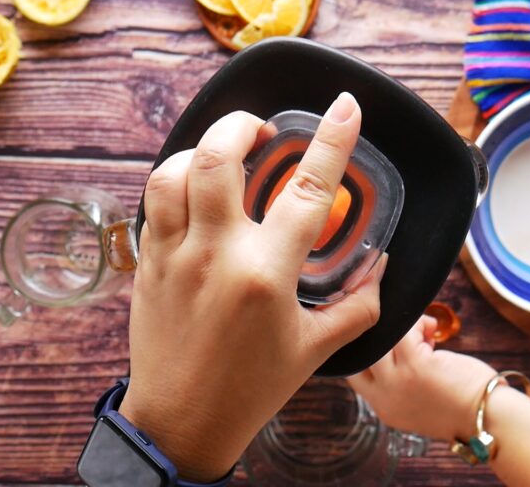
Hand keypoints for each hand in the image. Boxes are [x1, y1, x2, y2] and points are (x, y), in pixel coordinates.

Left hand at [119, 93, 384, 481]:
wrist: (181, 423)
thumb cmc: (251, 388)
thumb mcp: (315, 349)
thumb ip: (357, 304)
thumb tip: (380, 267)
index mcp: (266, 275)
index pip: (308, 191)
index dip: (333, 140)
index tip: (345, 106)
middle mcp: (216, 255)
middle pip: (220, 157)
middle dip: (243, 124)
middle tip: (264, 131)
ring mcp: (175, 255)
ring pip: (174, 170)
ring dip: (203, 148)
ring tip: (226, 155)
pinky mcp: (149, 262)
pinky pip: (155, 201)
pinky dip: (177, 180)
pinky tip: (198, 191)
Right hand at [348, 315, 495, 441]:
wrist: (488, 418)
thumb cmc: (461, 405)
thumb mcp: (417, 403)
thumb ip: (399, 382)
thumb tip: (398, 343)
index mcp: (383, 408)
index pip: (354, 373)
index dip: (364, 352)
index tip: (381, 340)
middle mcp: (384, 397)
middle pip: (363, 353)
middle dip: (380, 337)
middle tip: (401, 331)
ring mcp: (397, 381)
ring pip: (381, 339)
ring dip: (401, 329)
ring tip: (422, 332)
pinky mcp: (415, 365)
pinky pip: (404, 331)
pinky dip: (418, 323)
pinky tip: (433, 329)